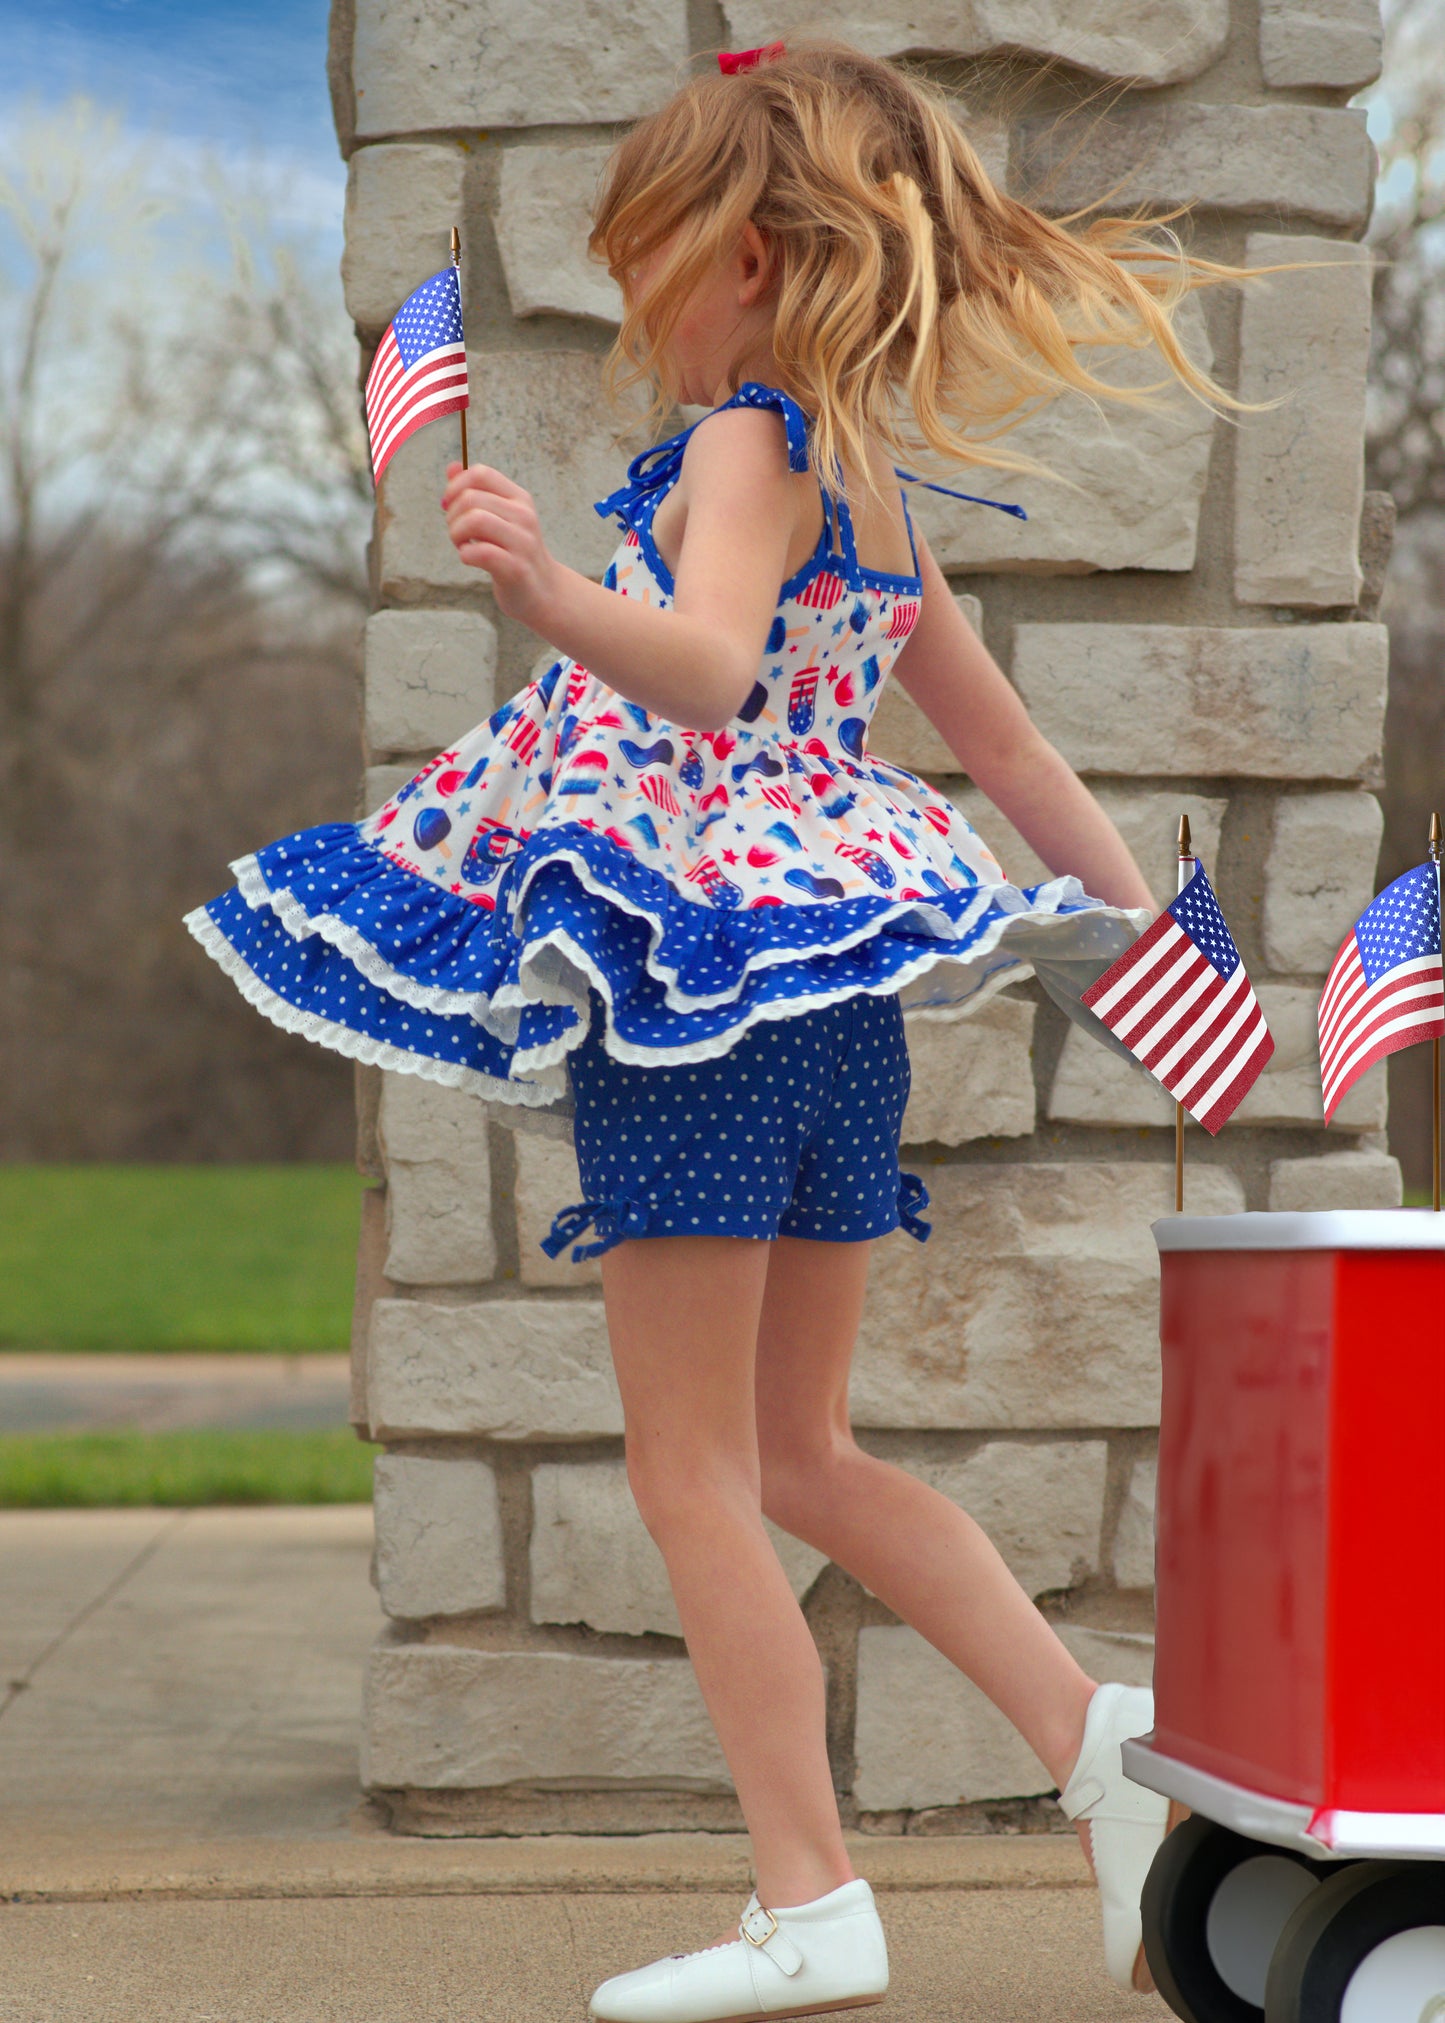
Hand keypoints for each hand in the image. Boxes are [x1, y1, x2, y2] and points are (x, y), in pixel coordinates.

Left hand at [442, 462, 560, 625]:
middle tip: (456, 533)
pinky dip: (465, 555)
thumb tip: (452, 467)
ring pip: (474, 520)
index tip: (450, 505)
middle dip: (452, 516)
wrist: (544, 591)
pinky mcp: (516, 568)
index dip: (456, 486)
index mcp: (519, 498)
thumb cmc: (514, 552)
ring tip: (462, 545)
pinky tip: (470, 558)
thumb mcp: (499, 517)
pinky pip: (479, 552)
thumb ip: (475, 492)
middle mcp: (523, 516)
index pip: (481, 473)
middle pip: (471, 498)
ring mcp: (522, 542)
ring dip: (456, 534)